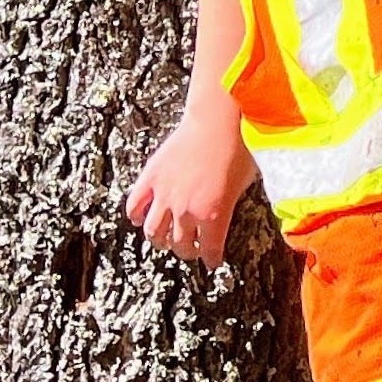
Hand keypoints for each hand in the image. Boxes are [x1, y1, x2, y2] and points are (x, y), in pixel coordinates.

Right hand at [124, 116, 257, 266]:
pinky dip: (136, 215)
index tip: (212, 262)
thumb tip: (233, 211)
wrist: (217, 119)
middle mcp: (186, 210)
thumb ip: (234, 203)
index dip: (211, 259)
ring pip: (154, 231)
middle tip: (192, 250)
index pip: (209, 250)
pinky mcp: (151, 177)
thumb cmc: (239, 147)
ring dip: (160, 240)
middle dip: (187, 251)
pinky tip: (140, 218)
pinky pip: (134, 205)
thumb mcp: (247, 183)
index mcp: (213, 214)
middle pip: (180, 245)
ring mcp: (165, 195)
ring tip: (165, 240)